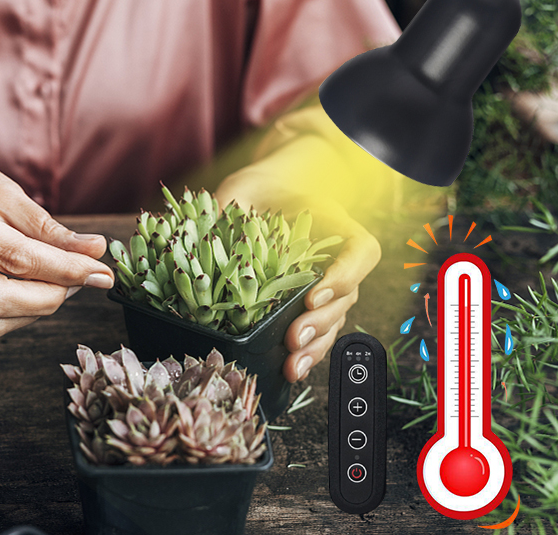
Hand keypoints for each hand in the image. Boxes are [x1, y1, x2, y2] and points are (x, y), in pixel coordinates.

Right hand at [0, 139, 113, 336]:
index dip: (63, 269)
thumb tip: (93, 251)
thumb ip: (43, 224)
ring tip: (60, 279)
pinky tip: (31, 287)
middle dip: (52, 297)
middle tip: (84, 279)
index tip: (101, 270)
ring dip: (36, 308)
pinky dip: (15, 312)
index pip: (12, 257)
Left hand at [215, 176, 380, 382]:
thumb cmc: (257, 189)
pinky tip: (290, 368)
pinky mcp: (306, 305)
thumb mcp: (243, 188)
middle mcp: (337, 258)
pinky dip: (305, 351)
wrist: (262, 196)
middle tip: (294, 337)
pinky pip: (316, 330)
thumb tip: (197, 231)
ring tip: (292, 365)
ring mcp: (325, 284)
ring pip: (334, 320)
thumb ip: (228, 206)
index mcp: (334, 225)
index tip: (312, 295)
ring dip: (315, 346)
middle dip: (320, 322)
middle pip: (347, 296)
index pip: (360, 252)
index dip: (344, 277)